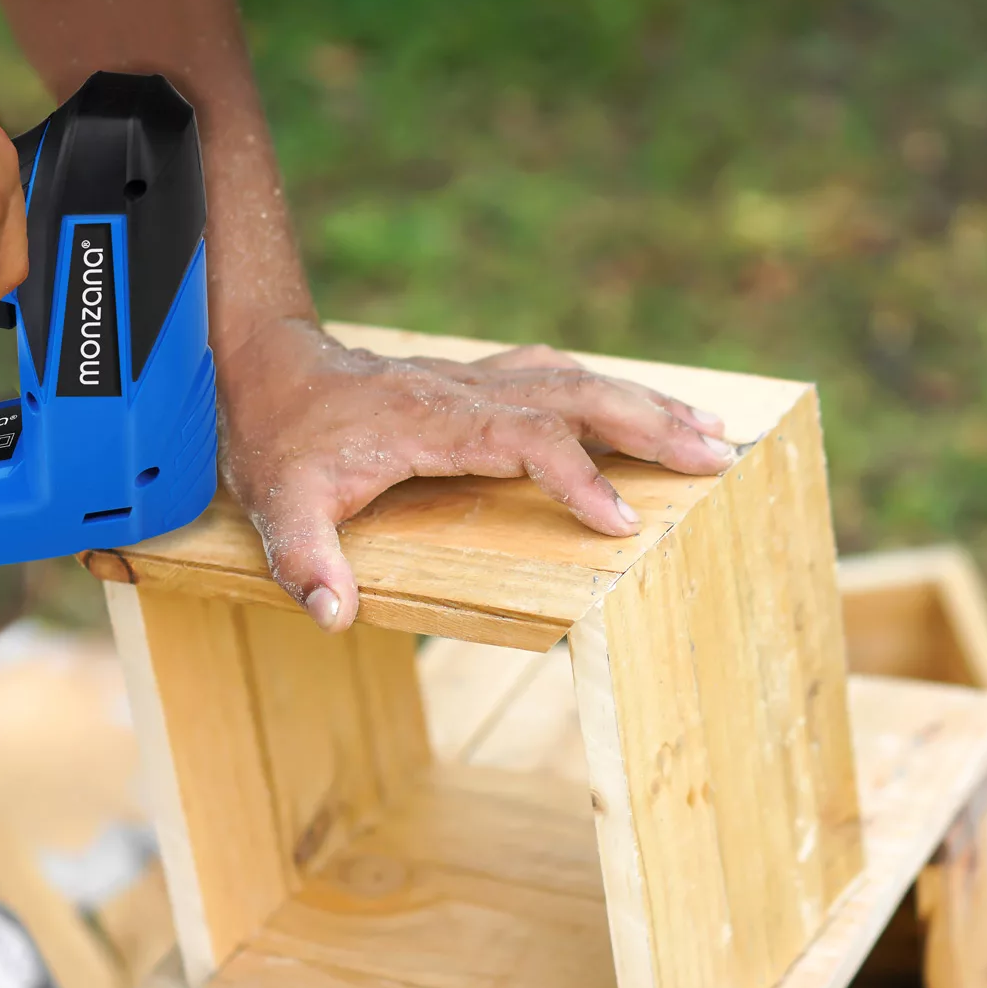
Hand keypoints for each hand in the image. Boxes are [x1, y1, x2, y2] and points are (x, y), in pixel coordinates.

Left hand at [218, 318, 734, 631]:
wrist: (268, 369)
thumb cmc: (280, 442)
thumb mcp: (280, 505)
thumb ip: (305, 560)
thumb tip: (335, 618)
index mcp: (432, 422)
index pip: (525, 439)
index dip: (577, 478)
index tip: (624, 523)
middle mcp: (465, 392)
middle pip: (574, 396)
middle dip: (649, 424)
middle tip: (719, 456)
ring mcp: (474, 380)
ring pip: (575, 380)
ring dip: (644, 402)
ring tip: (713, 431)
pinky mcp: (475, 380)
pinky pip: (555, 377)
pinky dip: (607, 390)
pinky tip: (641, 406)